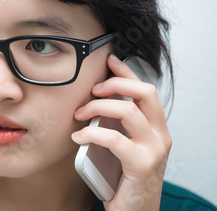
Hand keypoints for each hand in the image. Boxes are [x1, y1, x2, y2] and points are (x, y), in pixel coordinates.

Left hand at [72, 54, 171, 210]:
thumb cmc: (123, 178)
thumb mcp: (121, 146)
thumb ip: (115, 125)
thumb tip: (91, 103)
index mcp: (156, 128)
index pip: (145, 90)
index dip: (127, 72)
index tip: (109, 60)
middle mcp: (160, 135)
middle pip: (144, 92)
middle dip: (114, 84)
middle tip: (91, 90)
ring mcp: (154, 150)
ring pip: (127, 111)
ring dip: (97, 107)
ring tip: (79, 114)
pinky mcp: (141, 165)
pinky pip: (113, 138)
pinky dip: (90, 134)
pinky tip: (77, 138)